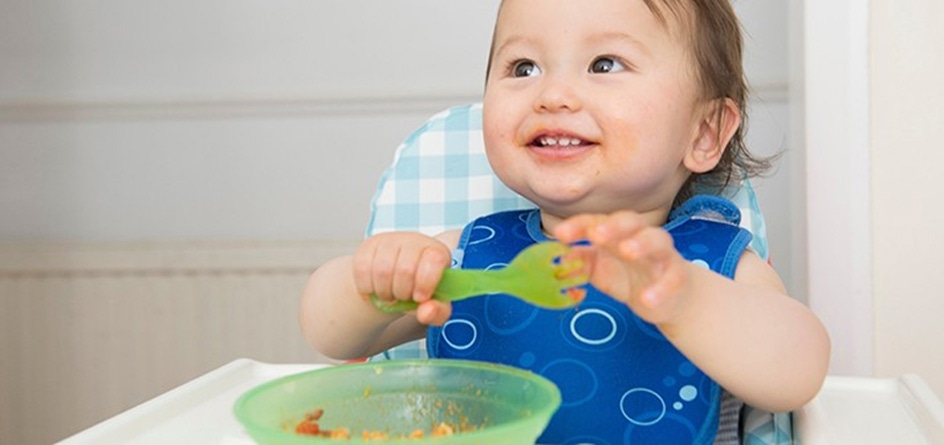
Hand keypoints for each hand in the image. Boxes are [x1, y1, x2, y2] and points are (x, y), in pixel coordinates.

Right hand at [352, 232, 452, 325]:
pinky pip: (363, 269)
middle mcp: (415, 241)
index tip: (419, 298)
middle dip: (402, 293)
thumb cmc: (418, 291)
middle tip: (402, 298)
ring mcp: (390, 240)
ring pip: (382, 270)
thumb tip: (427, 312)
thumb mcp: (434, 306)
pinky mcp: (369, 245)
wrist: (394, 282)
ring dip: (384, 293)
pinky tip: (375, 289)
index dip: (426, 282)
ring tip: (389, 296)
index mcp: (437, 253)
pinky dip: (367, 287)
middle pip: (405, 269)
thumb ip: (437, 312)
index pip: (435, 259)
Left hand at [554, 212, 691, 324]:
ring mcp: (661, 255)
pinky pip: (672, 278)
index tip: (561, 235)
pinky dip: (660, 288)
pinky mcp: (677, 276)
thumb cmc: (630, 276)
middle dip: (613, 226)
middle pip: (630, 221)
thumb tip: (557, 261)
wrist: (667, 297)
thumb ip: (580, 262)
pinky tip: (647, 298)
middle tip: (595, 234)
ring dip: (642, 243)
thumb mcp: (599, 270)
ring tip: (627, 251)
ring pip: (657, 240)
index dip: (578, 225)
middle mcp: (640, 237)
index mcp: (617, 233)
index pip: (597, 221)